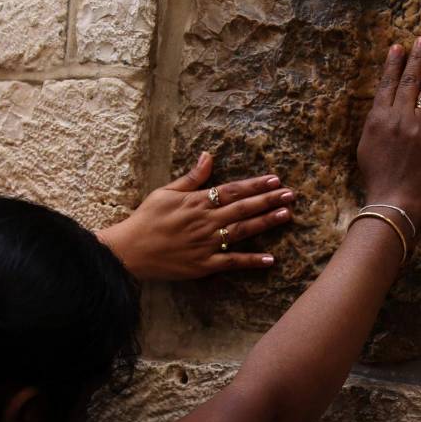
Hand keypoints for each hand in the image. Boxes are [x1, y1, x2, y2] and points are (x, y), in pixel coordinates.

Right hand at [97, 153, 295, 280]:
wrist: (129, 251)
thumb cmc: (146, 219)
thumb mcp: (165, 192)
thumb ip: (191, 177)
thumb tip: (209, 156)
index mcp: (197, 201)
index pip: (233, 190)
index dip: (255, 185)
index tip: (275, 179)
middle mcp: (205, 221)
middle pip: (243, 208)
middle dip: (269, 200)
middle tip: (291, 194)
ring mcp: (206, 244)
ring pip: (242, 231)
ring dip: (266, 222)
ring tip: (287, 215)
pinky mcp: (204, 265)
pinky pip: (232, 262)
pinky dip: (251, 261)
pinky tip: (270, 259)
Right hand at [356, 36, 420, 231]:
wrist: (394, 199)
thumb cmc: (376, 175)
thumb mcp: (366, 144)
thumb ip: (376, 121)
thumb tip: (386, 103)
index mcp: (379, 118)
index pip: (388, 83)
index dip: (394, 63)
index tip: (398, 47)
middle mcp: (401, 118)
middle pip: (410, 81)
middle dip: (418, 58)